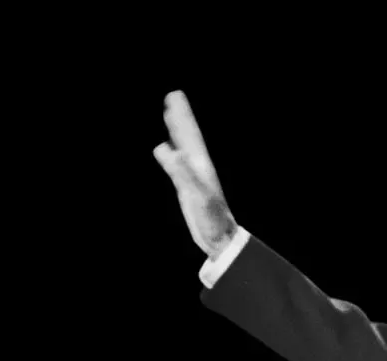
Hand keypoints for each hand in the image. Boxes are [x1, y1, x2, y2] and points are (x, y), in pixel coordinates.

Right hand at [153, 91, 236, 259]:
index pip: (190, 134)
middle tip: (173, 95)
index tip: (175, 95)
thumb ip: (182, 173)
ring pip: (183, 147)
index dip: (182, 115)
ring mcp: (193, 176)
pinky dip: (172, 154)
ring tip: (169, 114)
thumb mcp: (198, 196)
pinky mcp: (188, 188)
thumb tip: (165, 149)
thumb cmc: (213, 220)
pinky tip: (169, 150)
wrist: (221, 239)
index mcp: (200, 165)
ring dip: (176, 131)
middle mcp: (198, 167)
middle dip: (180, 116)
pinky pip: (177, 165)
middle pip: (188, 136)